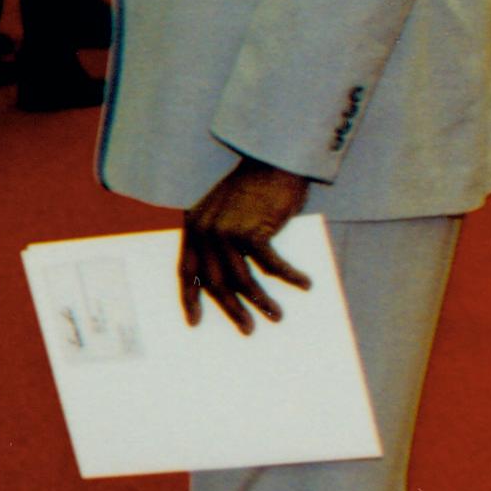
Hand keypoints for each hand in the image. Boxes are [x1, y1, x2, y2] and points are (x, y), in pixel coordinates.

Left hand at [177, 156, 313, 333]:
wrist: (274, 160)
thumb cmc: (256, 190)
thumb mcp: (228, 214)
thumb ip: (223, 242)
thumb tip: (236, 286)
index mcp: (194, 227)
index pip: (186, 270)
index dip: (190, 298)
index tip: (193, 321)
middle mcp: (204, 231)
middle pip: (215, 282)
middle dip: (232, 310)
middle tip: (247, 329)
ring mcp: (226, 231)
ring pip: (242, 280)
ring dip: (261, 302)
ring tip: (277, 316)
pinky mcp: (252, 230)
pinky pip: (271, 264)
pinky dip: (289, 277)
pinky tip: (304, 285)